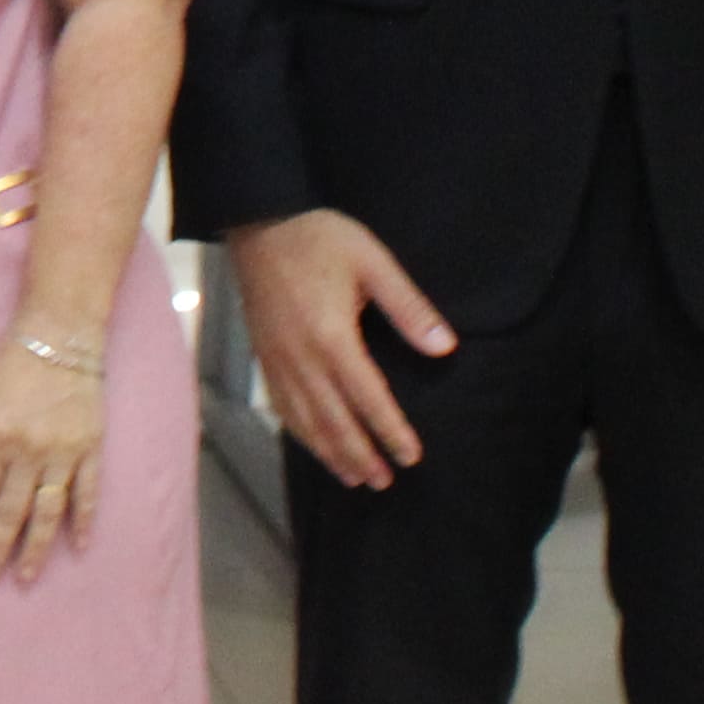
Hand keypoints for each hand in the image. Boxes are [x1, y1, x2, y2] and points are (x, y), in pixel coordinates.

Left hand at [0, 333, 103, 581]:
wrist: (60, 336)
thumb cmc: (11, 366)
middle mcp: (28, 451)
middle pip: (10, 512)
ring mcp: (63, 452)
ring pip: (47, 511)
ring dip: (35, 548)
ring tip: (25, 577)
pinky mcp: (91, 448)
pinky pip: (88, 492)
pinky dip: (84, 521)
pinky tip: (77, 548)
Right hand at [230, 209, 450, 491]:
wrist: (258, 220)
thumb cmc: (321, 237)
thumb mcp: (374, 263)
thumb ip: (409, 308)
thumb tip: (446, 349)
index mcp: (333, 338)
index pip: (368, 399)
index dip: (390, 431)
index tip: (411, 457)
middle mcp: (302, 359)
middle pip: (333, 421)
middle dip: (360, 455)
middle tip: (384, 483)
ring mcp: (277, 360)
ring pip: (304, 420)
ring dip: (330, 453)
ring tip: (353, 478)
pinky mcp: (263, 356)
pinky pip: (281, 405)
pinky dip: (300, 432)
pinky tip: (313, 443)